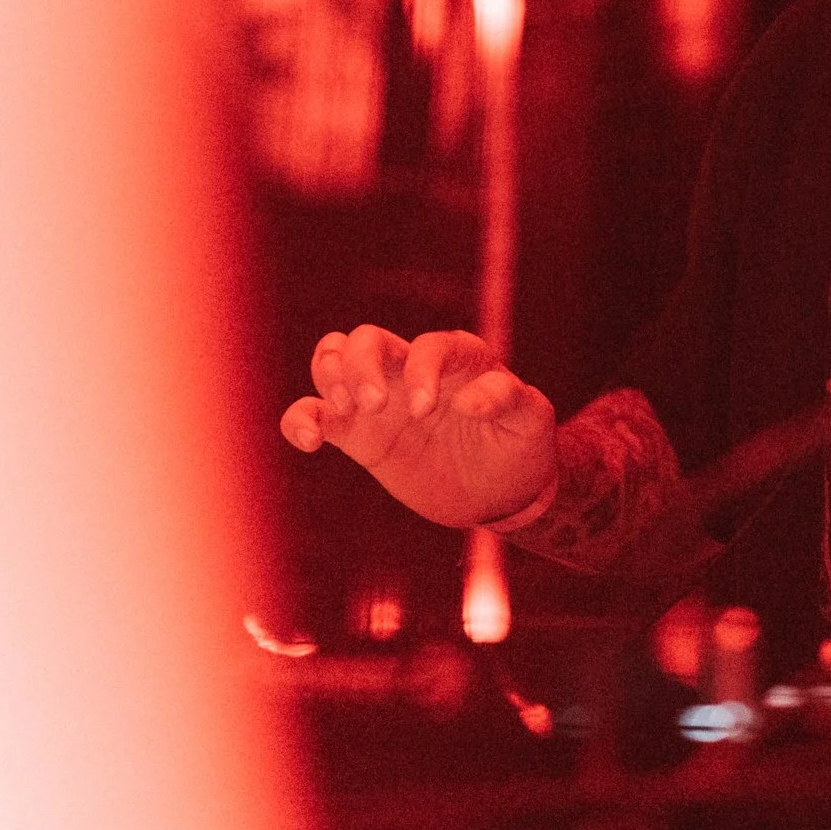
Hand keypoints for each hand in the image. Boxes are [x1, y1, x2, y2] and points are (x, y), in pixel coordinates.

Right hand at [280, 325, 555, 528]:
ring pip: (333, 360)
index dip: (421, 370)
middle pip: (366, 339)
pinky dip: (299, 419)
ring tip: (344, 413)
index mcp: (456, 358)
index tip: (424, 410)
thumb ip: (508, 401)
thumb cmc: (519, 446)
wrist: (498, 490)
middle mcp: (411, 368)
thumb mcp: (531, 423)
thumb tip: (469, 402)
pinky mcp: (357, 432)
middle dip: (360, 365)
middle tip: (374, 405)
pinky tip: (308, 441)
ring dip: (327, 377)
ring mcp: (380, 398)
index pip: (428, 347)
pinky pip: (314, 412)